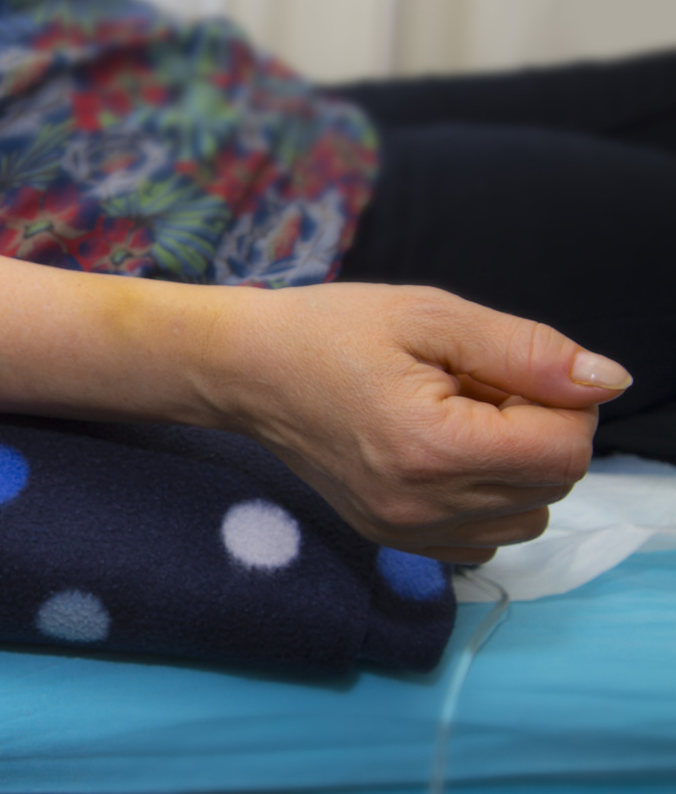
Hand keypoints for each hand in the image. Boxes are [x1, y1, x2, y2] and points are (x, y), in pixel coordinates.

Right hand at [212, 283, 631, 562]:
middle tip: (471, 386)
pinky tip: (442, 456)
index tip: (504, 368)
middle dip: (536, 428)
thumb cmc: (331, 331)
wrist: (247, 373)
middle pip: (554, 484)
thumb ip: (526, 351)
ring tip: (455, 419)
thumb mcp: (430, 316)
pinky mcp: (394, 540)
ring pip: (529, 516)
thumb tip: (608, 382)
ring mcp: (405, 532)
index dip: (560, 400)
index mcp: (432, 448)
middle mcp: (422, 507)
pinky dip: (487, 498)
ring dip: (515, 466)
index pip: (566, 450)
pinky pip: (486, 537)